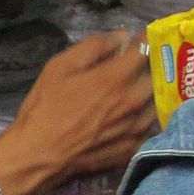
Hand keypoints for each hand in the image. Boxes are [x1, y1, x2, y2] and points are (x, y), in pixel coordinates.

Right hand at [0, 31, 158, 194]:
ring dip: (148, 96)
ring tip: (134, 95)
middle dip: (148, 69)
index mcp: (117, 77)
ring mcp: (137, 127)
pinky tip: (131, 121)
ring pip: (156, 103)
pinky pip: (150, 129)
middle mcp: (134, 100)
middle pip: (155, 77)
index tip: (138, 40)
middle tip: (135, 69)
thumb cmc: (44, 109)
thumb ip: (93, 46)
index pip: (145, 50)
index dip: (142, 41)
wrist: (37, 158)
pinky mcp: (133, 148)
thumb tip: (121, 36)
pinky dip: (144, 121)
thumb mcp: (59, 67)